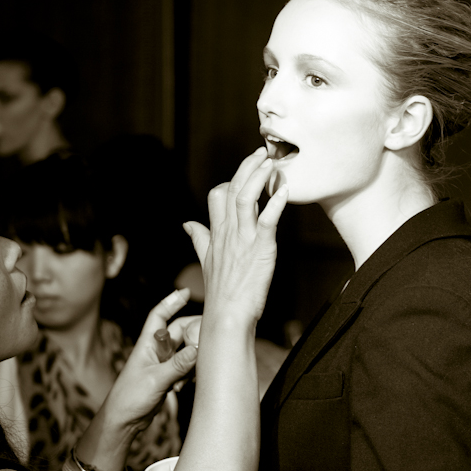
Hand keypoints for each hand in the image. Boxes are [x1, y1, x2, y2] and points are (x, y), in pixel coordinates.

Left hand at [105, 288, 198, 433]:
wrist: (123, 421)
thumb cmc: (130, 398)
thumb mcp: (156, 379)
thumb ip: (178, 365)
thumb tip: (198, 350)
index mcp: (147, 344)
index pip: (159, 316)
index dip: (171, 302)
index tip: (185, 292)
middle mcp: (155, 351)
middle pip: (179, 332)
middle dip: (193, 333)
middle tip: (209, 336)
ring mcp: (162, 364)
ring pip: (185, 351)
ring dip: (193, 358)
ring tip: (196, 369)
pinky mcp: (167, 378)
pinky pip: (185, 368)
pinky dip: (191, 373)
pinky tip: (188, 384)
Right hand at [184, 147, 287, 323]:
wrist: (227, 317)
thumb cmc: (222, 293)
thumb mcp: (207, 261)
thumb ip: (200, 238)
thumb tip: (187, 224)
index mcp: (217, 233)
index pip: (218, 194)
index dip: (232, 179)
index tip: (247, 172)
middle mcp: (227, 232)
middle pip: (232, 189)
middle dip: (247, 167)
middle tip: (262, 153)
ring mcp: (243, 240)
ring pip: (245, 198)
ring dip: (258, 177)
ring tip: (271, 163)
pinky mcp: (260, 250)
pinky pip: (267, 221)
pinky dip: (275, 204)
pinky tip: (283, 191)